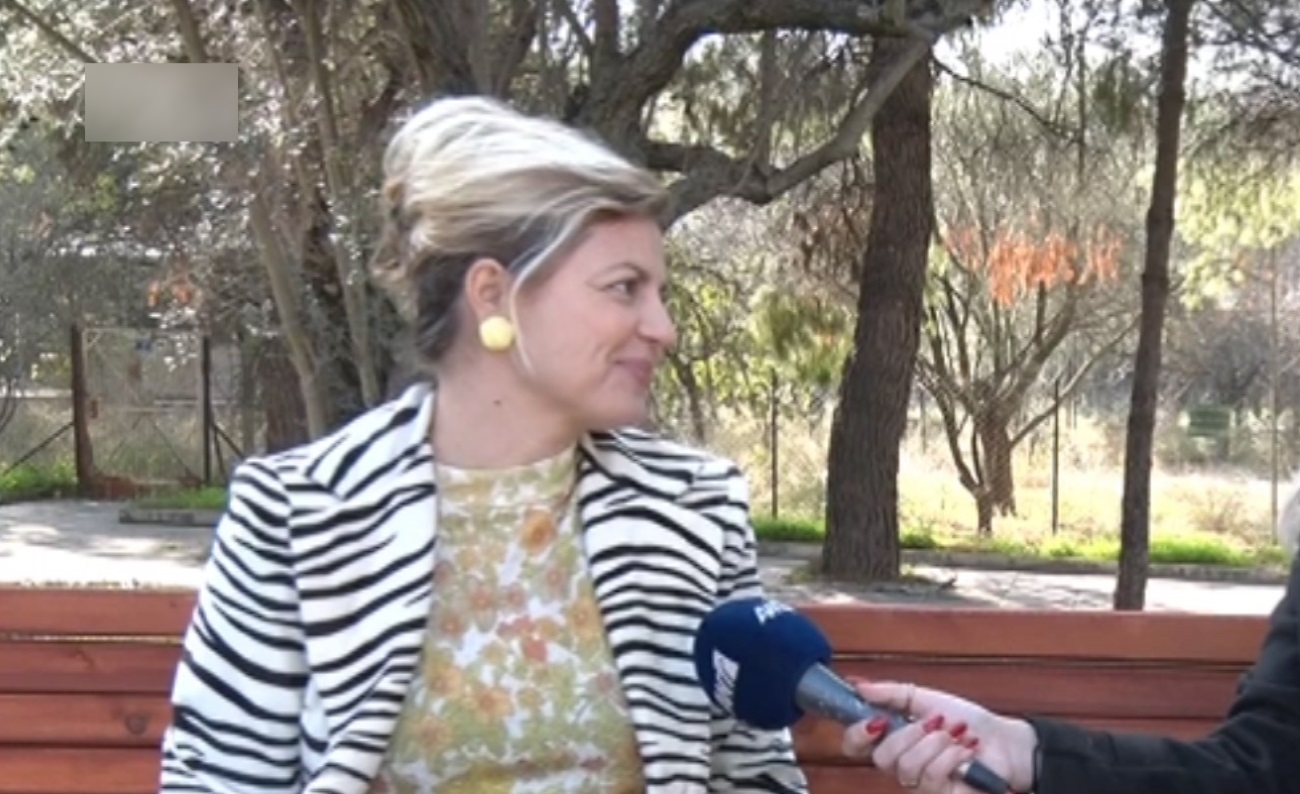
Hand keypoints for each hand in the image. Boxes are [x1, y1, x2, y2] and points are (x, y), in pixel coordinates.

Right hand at [840, 679, 1037, 793]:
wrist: (1005, 742)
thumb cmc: (969, 722)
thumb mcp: (927, 699)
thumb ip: (891, 692)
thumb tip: (858, 684)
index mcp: (893, 740)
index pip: (855, 747)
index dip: (857, 735)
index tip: (878, 719)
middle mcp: (902, 766)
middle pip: (881, 758)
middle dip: (910, 734)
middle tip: (935, 722)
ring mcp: (921, 785)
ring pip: (907, 767)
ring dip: (936, 743)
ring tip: (956, 735)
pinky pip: (932, 777)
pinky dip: (952, 757)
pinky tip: (965, 751)